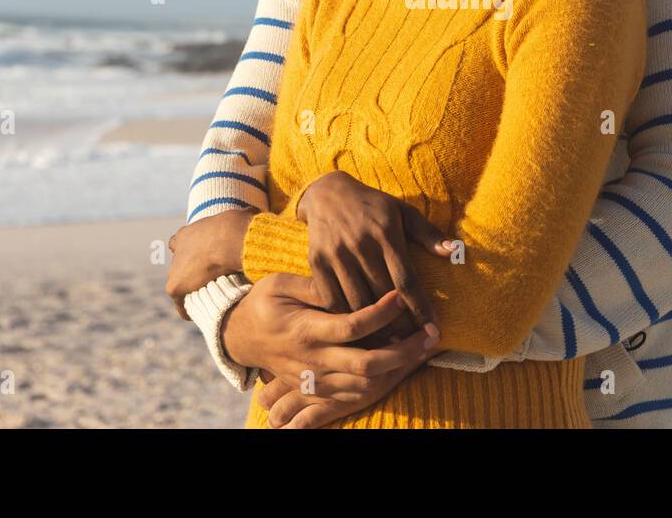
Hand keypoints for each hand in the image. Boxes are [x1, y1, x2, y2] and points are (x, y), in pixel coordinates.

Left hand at [166, 208, 254, 319]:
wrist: (230, 239)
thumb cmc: (239, 228)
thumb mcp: (242, 217)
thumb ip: (242, 219)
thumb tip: (257, 213)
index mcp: (189, 233)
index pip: (181, 242)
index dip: (192, 251)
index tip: (202, 259)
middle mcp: (177, 248)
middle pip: (179, 263)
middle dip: (190, 271)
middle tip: (206, 280)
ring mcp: (175, 267)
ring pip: (180, 282)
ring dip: (191, 289)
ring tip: (205, 298)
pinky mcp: (175, 285)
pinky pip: (179, 302)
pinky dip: (186, 308)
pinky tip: (195, 315)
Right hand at [223, 273, 438, 414]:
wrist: (240, 338)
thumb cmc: (264, 302)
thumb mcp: (279, 283)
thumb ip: (313, 283)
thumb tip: (346, 276)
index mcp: (304, 330)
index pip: (350, 326)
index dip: (380, 314)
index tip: (402, 296)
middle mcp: (312, 359)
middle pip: (365, 363)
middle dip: (404, 351)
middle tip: (431, 332)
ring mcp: (316, 379)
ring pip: (364, 383)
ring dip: (399, 368)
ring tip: (425, 346)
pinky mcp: (318, 389)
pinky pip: (355, 394)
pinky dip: (383, 382)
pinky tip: (404, 364)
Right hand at [298, 171, 451, 338]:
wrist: (327, 194)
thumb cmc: (373, 206)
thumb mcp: (403, 211)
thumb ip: (428, 233)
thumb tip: (453, 252)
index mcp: (385, 233)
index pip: (406, 279)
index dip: (420, 307)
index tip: (433, 329)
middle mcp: (360, 244)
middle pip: (382, 296)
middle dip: (401, 324)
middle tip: (415, 345)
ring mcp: (336, 254)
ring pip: (357, 302)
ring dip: (374, 328)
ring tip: (391, 346)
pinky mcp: (316, 262)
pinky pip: (332, 300)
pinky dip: (346, 318)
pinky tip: (359, 332)